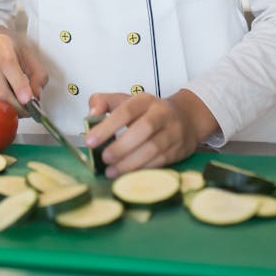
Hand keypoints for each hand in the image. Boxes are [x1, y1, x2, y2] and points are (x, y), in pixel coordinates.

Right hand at [0, 23, 47, 112]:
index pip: (8, 65)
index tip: (28, 99)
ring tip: (14, 97)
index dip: (18, 84)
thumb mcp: (29, 53)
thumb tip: (36, 94)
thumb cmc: (9, 47)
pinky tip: (1, 91)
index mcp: (0, 43)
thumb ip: (38, 73)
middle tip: (27, 109)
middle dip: (15, 104)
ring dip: (6, 105)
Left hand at [85, 89, 218, 176]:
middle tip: (104, 158)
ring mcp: (172, 132)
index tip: (90, 141)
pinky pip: (160, 162)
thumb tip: (91, 114)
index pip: (126, 111)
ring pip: (153, 148)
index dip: (107, 126)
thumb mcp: (125, 101)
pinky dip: (142, 170)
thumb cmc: (147, 112)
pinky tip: (127, 175)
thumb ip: (103, 103)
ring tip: (111, 171)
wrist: (186, 118)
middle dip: (121, 146)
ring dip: (130, 163)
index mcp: (145, 100)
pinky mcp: (177, 150)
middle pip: (144, 128)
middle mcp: (161, 114)